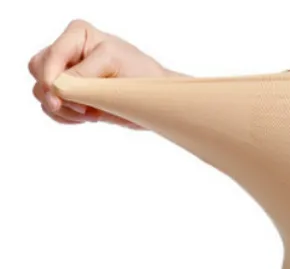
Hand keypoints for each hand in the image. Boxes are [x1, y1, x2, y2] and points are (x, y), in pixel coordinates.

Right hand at [28, 18, 175, 128]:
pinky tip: (88, 117)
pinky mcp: (72, 95)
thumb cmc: (142, 75)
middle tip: (84, 109)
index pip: (48, 57)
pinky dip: (66, 117)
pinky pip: (52, 108)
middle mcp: (68, 52)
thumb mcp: (113, 65)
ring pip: (41, 92)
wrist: (156, 99)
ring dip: (63, 109)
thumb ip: (82, 76)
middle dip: (55, 94)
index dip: (51, 80)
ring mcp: (67, 74)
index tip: (64, 100)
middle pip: (37, 72)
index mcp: (77, 35)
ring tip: (91, 114)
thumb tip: (56, 89)